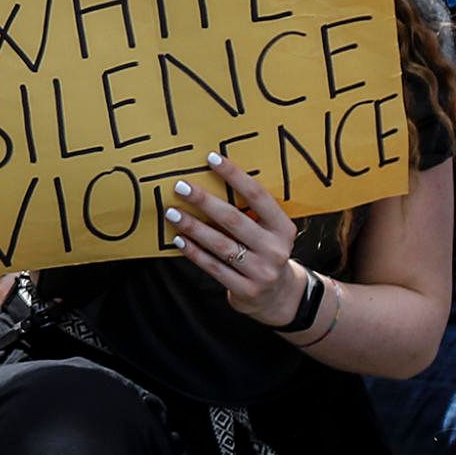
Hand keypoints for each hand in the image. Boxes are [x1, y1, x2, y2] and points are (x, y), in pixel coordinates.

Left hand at [163, 152, 305, 325]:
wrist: (279, 296)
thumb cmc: (266, 252)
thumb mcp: (271, 231)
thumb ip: (252, 213)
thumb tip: (212, 179)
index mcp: (283, 228)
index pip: (258, 196)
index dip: (234, 175)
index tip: (211, 158)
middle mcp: (275, 249)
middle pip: (234, 220)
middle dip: (205, 201)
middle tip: (180, 187)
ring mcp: (261, 271)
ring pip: (220, 245)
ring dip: (193, 227)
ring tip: (172, 212)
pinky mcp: (246, 289)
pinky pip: (214, 267)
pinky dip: (194, 252)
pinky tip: (179, 239)